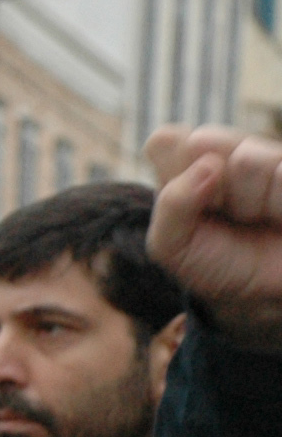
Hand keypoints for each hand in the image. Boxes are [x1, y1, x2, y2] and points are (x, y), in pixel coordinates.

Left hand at [146, 125, 281, 352]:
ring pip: (245, 158)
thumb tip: (209, 165)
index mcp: (188, 162)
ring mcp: (267, 156)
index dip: (173, 177)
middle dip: (211, 189)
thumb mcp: (173, 245)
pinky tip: (278, 214)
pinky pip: (279, 171)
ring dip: (246, 199)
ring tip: (256, 217)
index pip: (165, 142)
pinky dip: (275, 199)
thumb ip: (171, 204)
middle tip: (227, 215)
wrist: (265, 295)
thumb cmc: (217, 263)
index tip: (192, 209)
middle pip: (203, 141)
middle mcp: (228, 150)